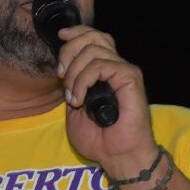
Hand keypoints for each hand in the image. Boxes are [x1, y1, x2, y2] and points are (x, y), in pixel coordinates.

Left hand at [57, 25, 157, 175]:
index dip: (76, 33)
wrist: (119, 157)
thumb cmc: (100, 139)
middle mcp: (116, 67)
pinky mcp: (130, 78)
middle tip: (61, 75)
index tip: (60, 37)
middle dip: (70, 50)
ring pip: (93, 50)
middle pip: (93, 37)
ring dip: (74, 73)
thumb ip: (72, 86)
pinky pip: (101, 66)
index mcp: (105, 72)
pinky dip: (83, 80)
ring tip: (72, 97)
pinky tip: (80, 99)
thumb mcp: (75, 110)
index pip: (94, 38)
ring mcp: (124, 72)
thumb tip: (64, 69)